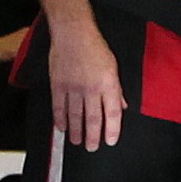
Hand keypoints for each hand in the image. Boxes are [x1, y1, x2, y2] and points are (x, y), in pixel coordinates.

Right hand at [48, 24, 124, 149]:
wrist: (73, 33)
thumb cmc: (95, 46)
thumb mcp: (113, 66)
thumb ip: (117, 89)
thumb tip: (122, 106)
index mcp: (108, 83)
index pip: (113, 112)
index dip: (112, 129)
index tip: (110, 141)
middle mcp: (92, 88)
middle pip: (93, 118)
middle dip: (93, 136)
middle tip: (92, 148)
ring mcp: (73, 88)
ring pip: (75, 116)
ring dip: (76, 131)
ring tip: (76, 141)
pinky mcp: (58, 85)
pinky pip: (59, 107)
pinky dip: (60, 119)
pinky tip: (61, 128)